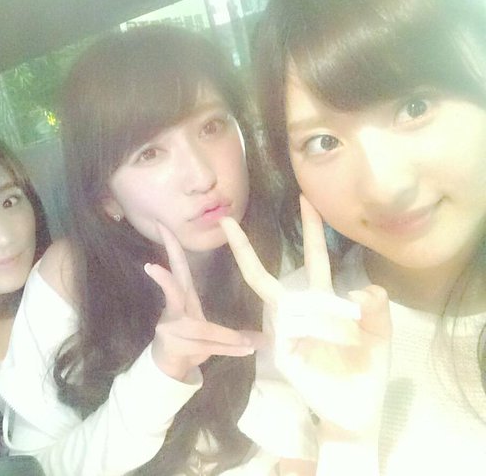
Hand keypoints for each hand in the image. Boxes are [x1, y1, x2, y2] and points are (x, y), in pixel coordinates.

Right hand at [144, 222, 262, 381]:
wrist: (169, 369)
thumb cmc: (190, 342)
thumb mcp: (205, 327)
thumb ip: (230, 328)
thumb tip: (266, 331)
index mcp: (183, 299)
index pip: (178, 268)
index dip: (172, 247)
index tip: (163, 226)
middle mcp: (175, 311)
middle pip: (173, 290)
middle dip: (164, 278)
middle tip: (151, 266)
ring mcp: (172, 329)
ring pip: (204, 329)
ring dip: (229, 338)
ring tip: (251, 344)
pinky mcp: (177, 346)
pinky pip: (209, 345)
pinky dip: (230, 349)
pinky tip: (247, 350)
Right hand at [220, 195, 390, 436]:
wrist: (357, 408)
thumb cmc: (365, 367)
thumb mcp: (379, 334)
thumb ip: (376, 309)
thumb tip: (359, 289)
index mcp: (320, 300)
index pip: (312, 258)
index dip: (310, 230)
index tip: (306, 199)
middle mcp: (297, 310)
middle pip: (264, 277)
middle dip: (245, 249)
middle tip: (227, 221)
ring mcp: (284, 332)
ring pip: (291, 305)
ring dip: (329, 318)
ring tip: (353, 337)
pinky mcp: (280, 353)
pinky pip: (295, 330)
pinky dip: (322, 333)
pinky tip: (338, 345)